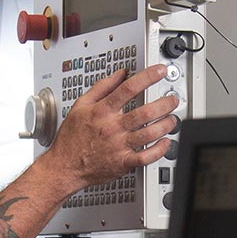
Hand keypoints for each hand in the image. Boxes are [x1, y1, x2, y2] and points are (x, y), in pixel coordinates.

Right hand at [43, 65, 179, 191]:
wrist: (64, 166)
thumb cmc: (71, 138)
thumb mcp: (80, 106)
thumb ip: (101, 88)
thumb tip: (119, 74)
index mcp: (102, 112)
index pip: (128, 89)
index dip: (148, 77)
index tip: (159, 72)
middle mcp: (113, 128)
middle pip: (144, 112)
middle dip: (164, 104)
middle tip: (172, 99)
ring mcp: (119, 146)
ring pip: (149, 133)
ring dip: (165, 125)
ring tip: (172, 119)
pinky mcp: (123, 163)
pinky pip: (146, 157)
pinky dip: (159, 150)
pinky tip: (165, 143)